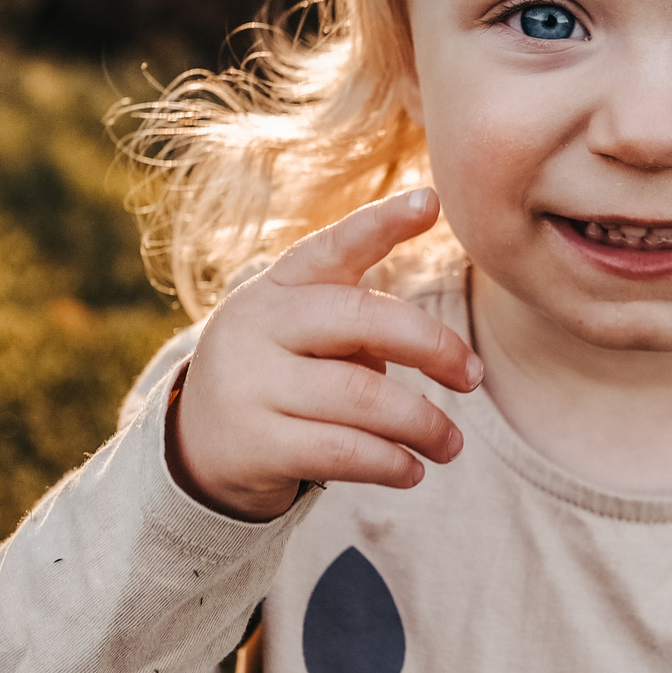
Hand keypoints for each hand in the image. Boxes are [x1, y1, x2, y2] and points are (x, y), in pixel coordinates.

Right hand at [168, 188, 483, 519]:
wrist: (197, 447)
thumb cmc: (282, 375)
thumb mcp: (305, 334)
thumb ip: (361, 324)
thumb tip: (448, 355)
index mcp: (278, 287)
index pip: (332, 247)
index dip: (380, 223)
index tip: (428, 202)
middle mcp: (258, 325)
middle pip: (362, 319)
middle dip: (433, 346)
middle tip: (474, 377)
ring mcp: (252, 385)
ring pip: (363, 397)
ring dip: (423, 424)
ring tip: (450, 443)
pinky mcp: (257, 445)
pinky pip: (345, 452)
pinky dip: (393, 463)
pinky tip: (414, 470)